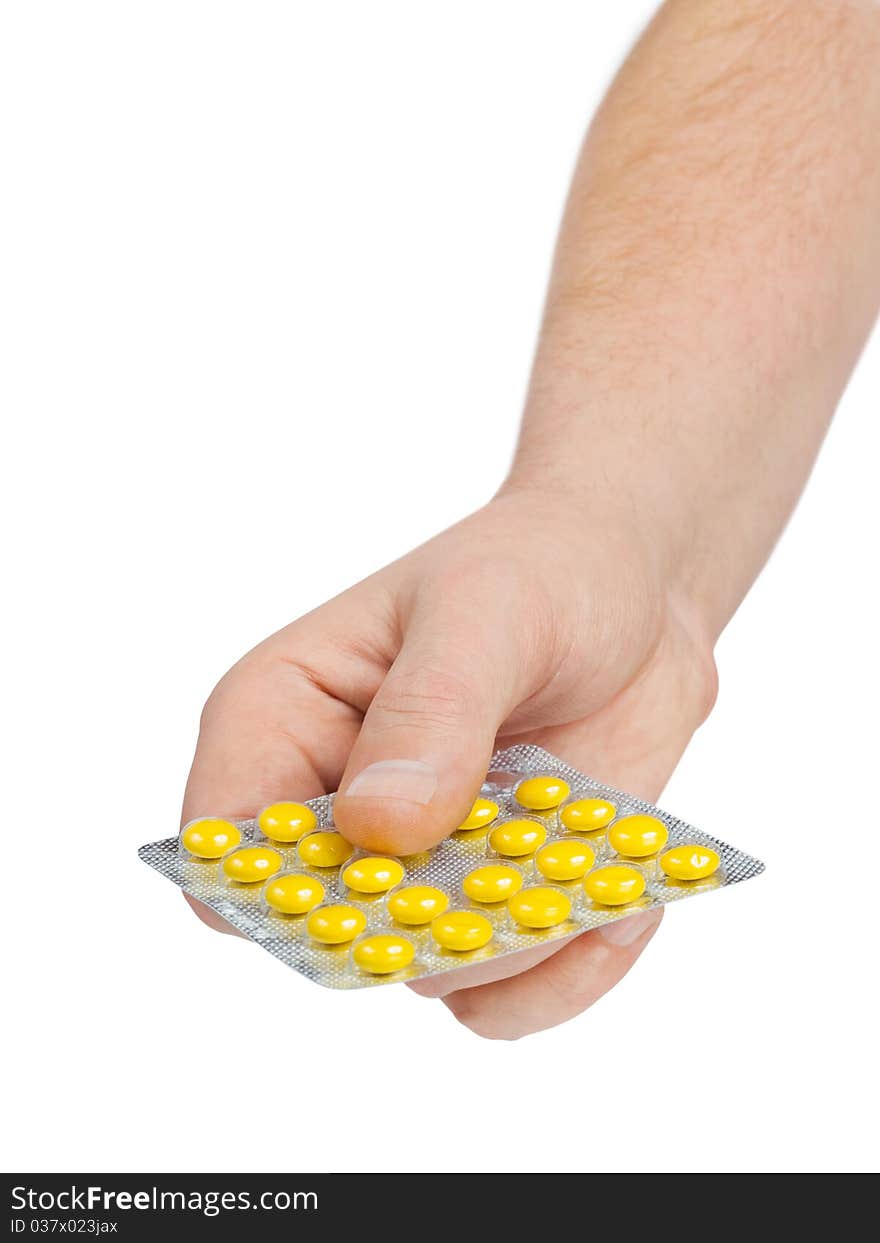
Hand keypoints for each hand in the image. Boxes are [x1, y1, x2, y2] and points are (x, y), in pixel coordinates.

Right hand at [182, 489, 716, 1037]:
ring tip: (593, 883)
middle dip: (424, 933)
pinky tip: (620, 911)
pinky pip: (503, 995)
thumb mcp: (485, 612)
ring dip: (517, 951)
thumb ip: (430, 711)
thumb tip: (376, 827)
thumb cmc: (539, 568)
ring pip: (428, 977)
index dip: (274, 888)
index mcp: (282, 719)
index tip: (383, 878)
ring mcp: (412, 867)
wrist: (637, 591)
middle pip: (327, 935)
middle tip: (517, 887)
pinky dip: (566, 974)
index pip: (223, 840)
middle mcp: (332, 809)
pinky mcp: (488, 902)